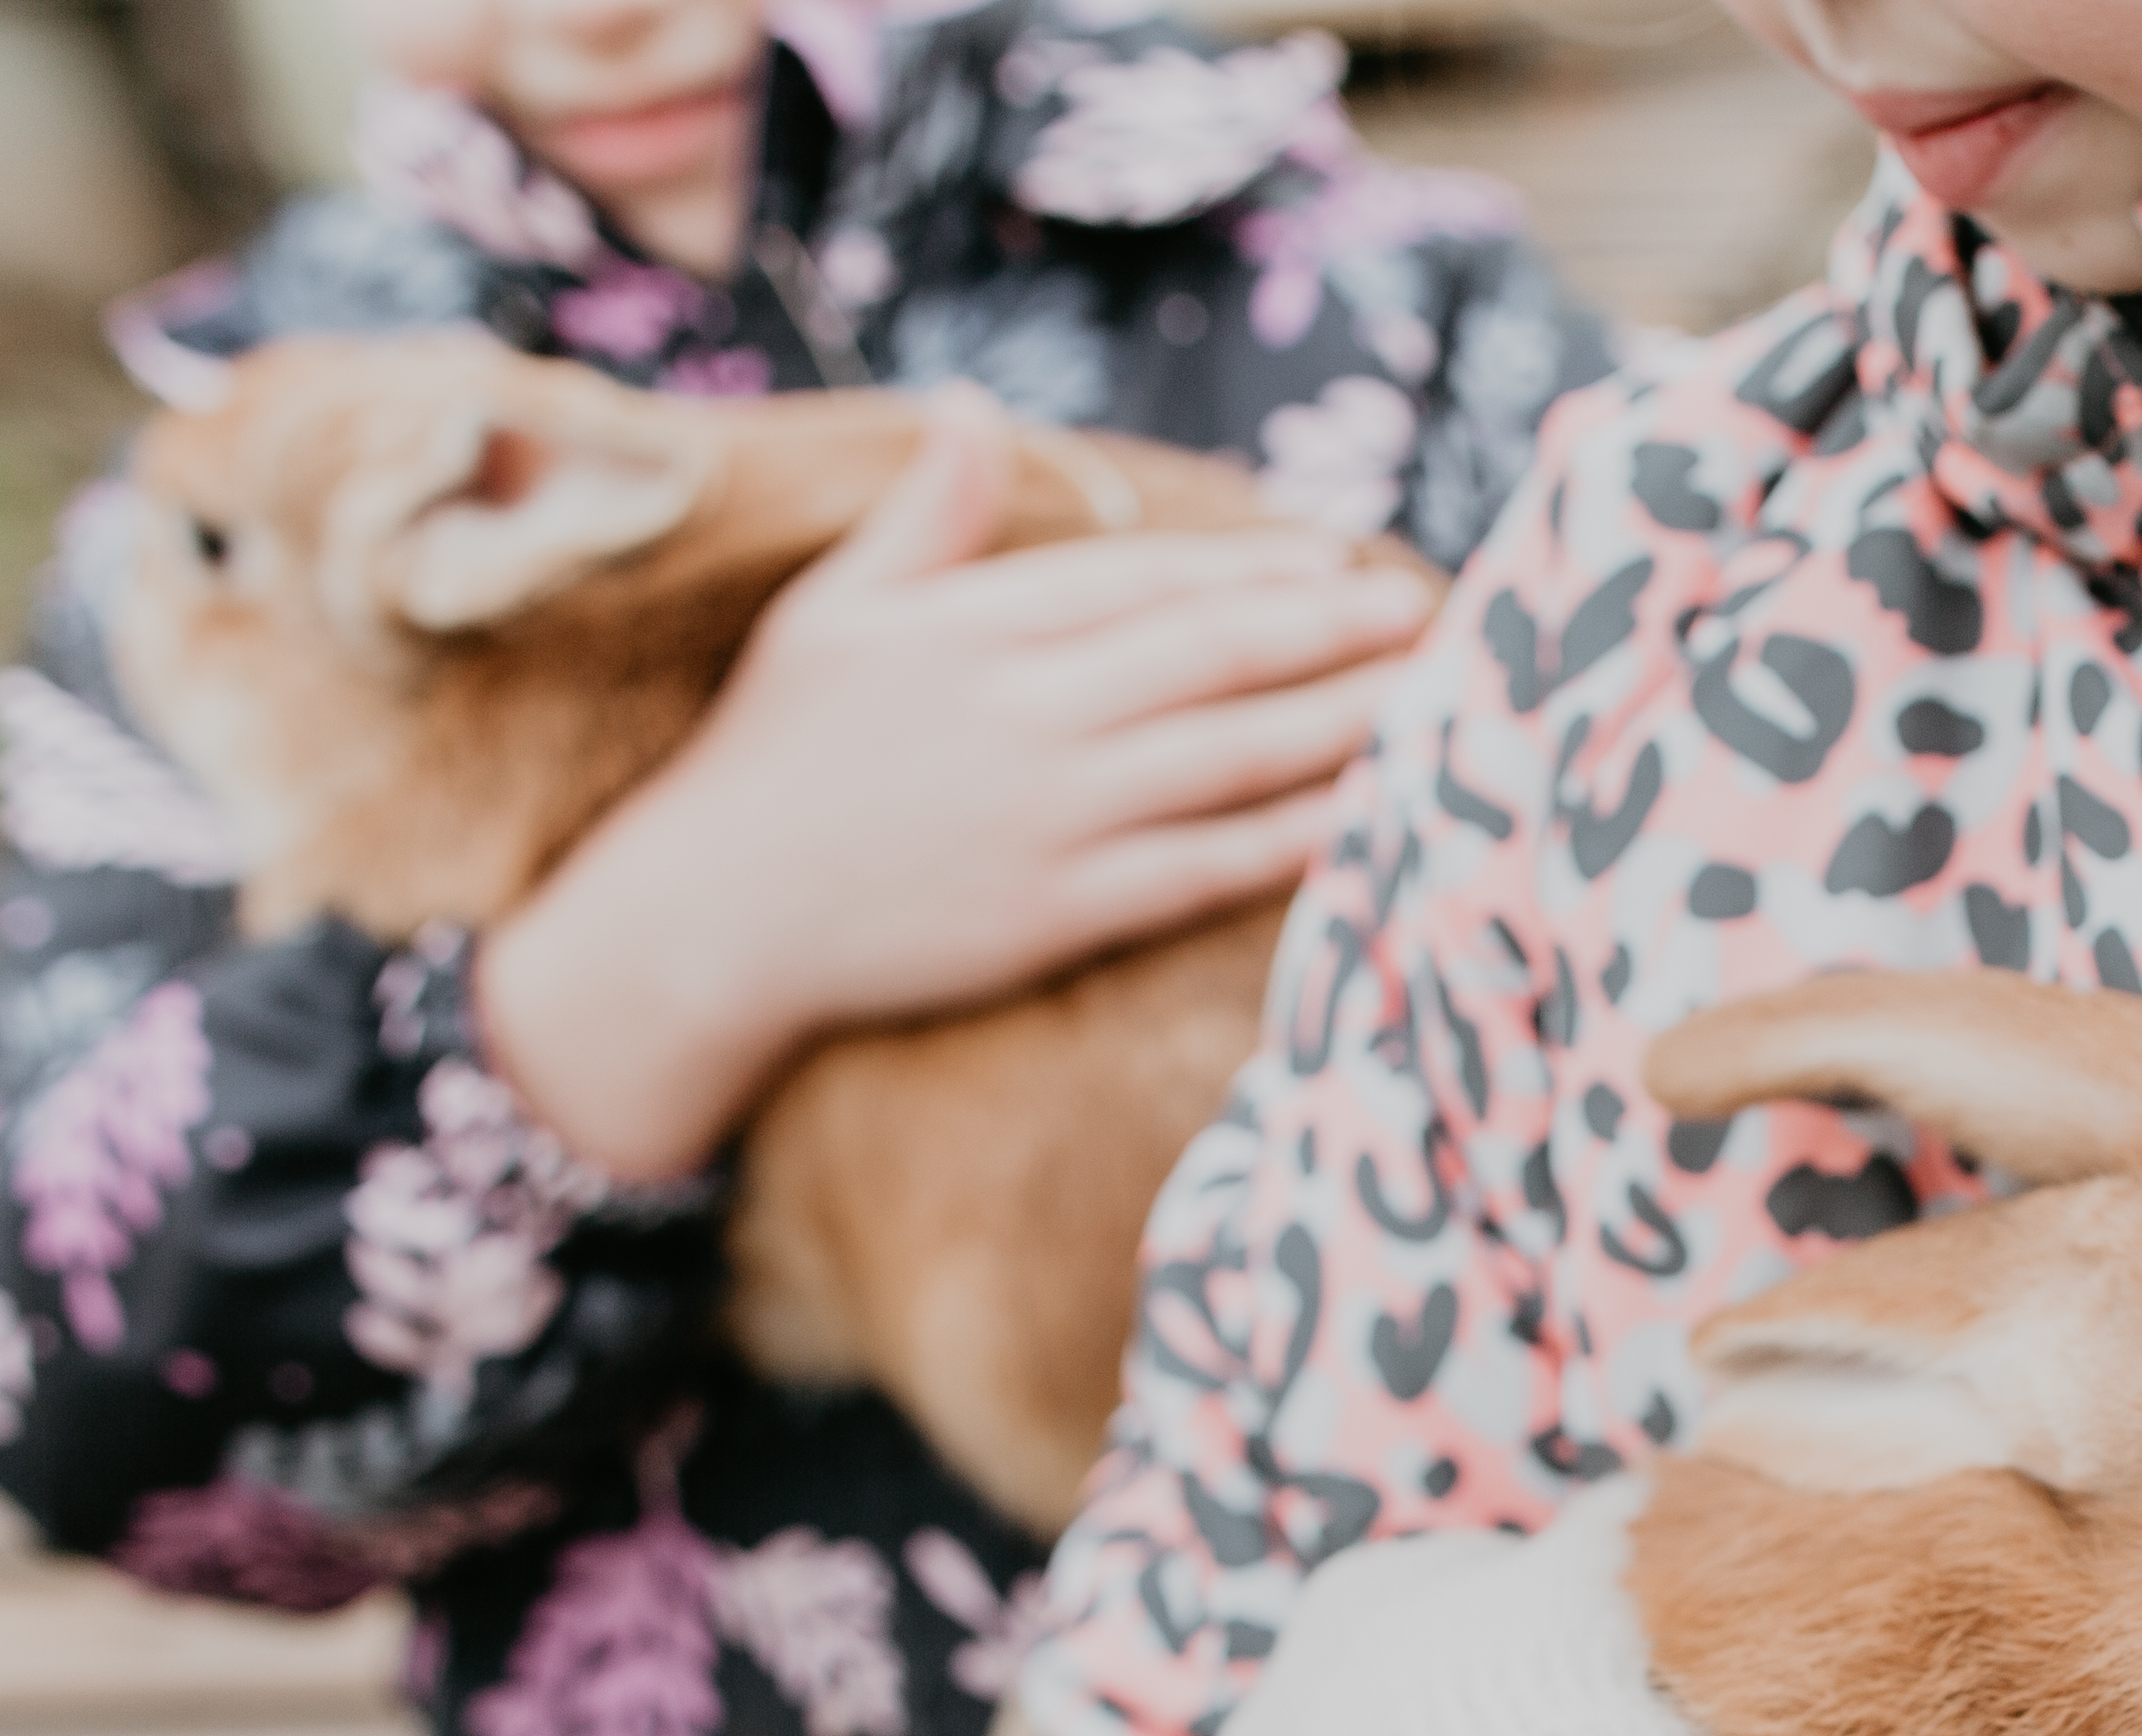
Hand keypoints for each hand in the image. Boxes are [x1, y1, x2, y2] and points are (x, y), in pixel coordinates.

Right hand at [476, 386, 1438, 1180]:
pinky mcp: (1061, 911)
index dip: (1252, 570)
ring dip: (1342, 722)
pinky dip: (1294, 838)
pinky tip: (1368, 817)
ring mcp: (1050, 815)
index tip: (1335, 561)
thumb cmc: (773, 759)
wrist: (710, 921)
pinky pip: (1206, 866)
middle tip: (1422, 608)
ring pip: (1230, 754)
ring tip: (1431, 697)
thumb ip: (926, 515)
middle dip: (1330, 630)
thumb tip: (976, 408)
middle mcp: (1023, 713)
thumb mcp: (831, 611)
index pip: (1144, 580)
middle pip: (1210, 655)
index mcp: (972, 628)